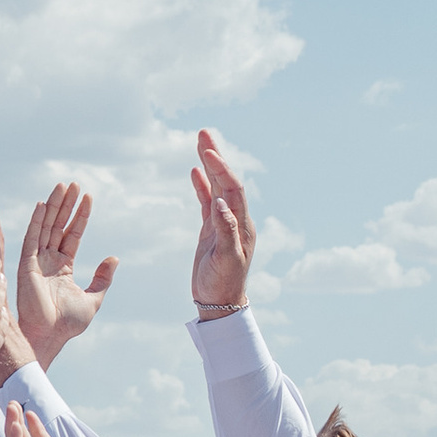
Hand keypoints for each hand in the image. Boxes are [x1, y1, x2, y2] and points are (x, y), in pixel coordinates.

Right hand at [15, 182, 117, 367]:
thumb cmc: (67, 324)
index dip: (80, 216)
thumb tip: (114, 258)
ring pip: (46, 227)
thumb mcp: (93, 299)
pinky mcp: (26, 265)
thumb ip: (103, 278)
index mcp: (63, 267)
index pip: (72, 235)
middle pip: (58, 225)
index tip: (87, 197)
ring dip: (53, 206)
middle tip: (74, 184)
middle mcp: (48, 260)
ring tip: (62, 186)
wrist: (49, 336)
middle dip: (66, 205)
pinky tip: (42, 205)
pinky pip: (31, 238)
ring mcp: (36, 261)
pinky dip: (36, 221)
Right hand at [190, 127, 256, 313]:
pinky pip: (207, 201)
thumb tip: (222, 204)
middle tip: (204, 133)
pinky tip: (195, 171)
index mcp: (241, 225)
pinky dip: (202, 184)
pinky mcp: (211, 230)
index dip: (221, 169)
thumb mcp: (226, 259)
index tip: (207, 152)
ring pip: (216, 187)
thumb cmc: (224, 284)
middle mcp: (235, 219)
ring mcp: (223, 223)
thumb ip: (226, 231)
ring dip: (209, 165)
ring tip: (200, 142)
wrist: (219, 304)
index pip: (233, 189)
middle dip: (216, 157)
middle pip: (226, 181)